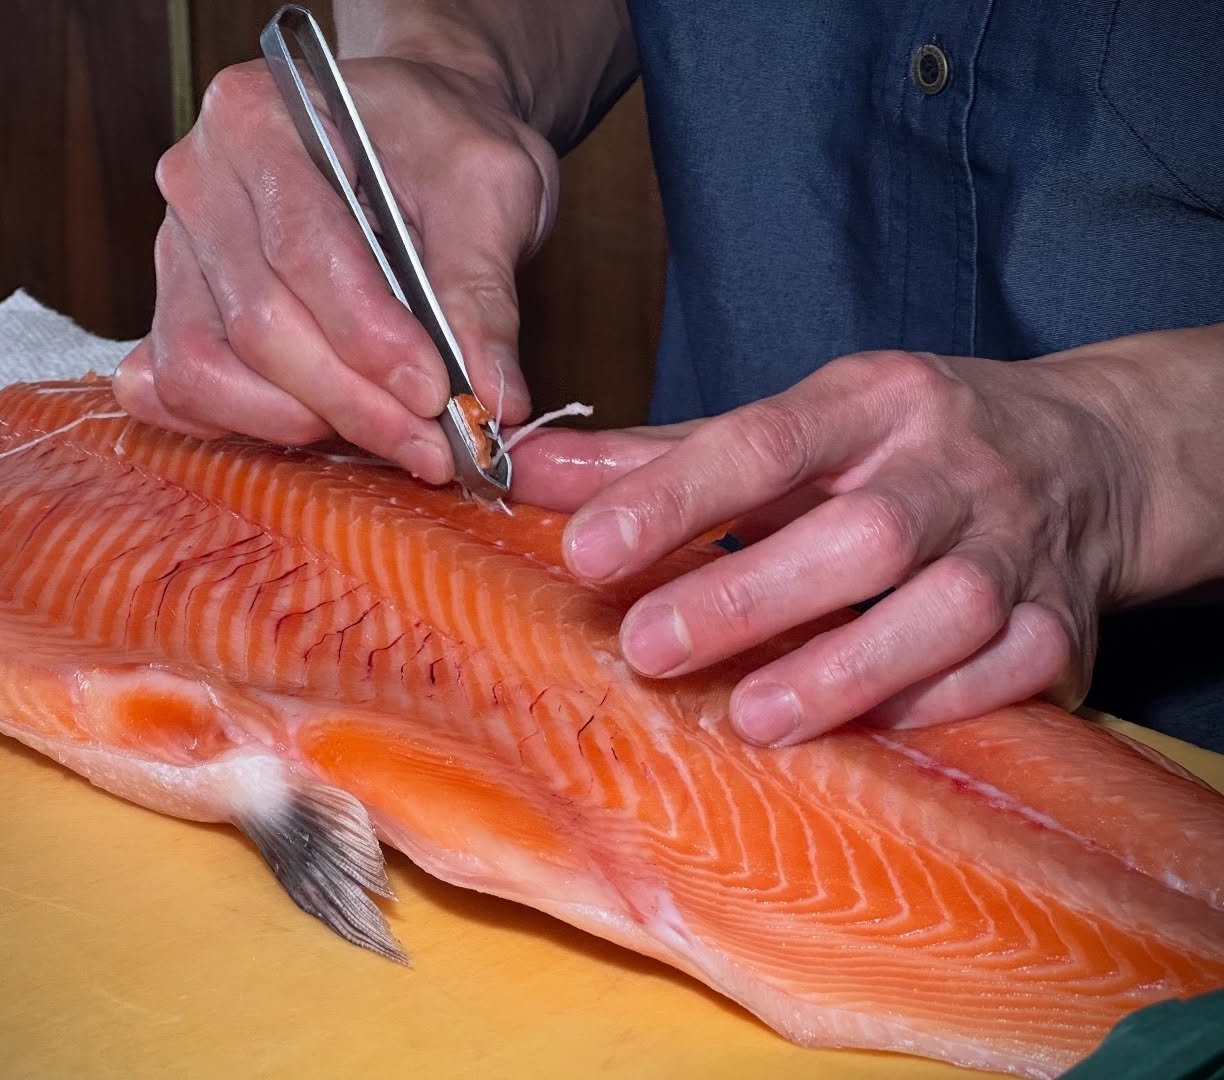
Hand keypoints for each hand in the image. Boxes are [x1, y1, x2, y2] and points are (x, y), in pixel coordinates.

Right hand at [113, 56, 556, 482]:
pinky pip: (180, 390)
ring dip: (302, 422)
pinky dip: (247, 425)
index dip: (370, 338)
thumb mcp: (491, 187)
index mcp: (260, 118)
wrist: (410, 130)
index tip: (437, 392)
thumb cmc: (441, 144)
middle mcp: (198, 180)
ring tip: (389, 432)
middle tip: (433, 443)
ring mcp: (176, 249)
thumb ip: (484, 290)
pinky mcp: (176, 307)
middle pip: (258, 323)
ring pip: (206, 368)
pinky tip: (321, 427)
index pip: (304, 250)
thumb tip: (492, 398)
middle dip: (352, 401)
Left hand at [512, 346, 1181, 744]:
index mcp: (871, 402)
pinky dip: (939, 702)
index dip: (674, 498)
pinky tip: (871, 730)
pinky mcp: (1060, 619)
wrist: (1087, 456)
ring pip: (946, 609)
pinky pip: (1011, 668)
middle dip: (749, 596)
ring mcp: (1015, 547)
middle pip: (859, 534)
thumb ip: (664, 458)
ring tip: (753, 718)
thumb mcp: (797, 425)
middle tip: (646, 652)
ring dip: (847, 668)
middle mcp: (949, 467)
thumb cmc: (905, 445)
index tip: (588, 550)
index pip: (764, 441)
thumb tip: (527, 470)